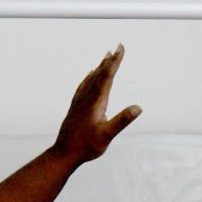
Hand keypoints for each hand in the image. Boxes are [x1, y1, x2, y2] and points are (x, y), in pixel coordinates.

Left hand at [51, 44, 141, 166]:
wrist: (64, 153)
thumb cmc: (86, 146)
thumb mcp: (107, 135)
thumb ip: (122, 120)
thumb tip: (138, 108)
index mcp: (96, 102)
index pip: (107, 77)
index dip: (115, 62)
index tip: (120, 49)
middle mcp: (87, 98)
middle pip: (100, 74)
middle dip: (110, 61)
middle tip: (117, 47)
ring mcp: (80, 102)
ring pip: (91, 79)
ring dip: (100, 67)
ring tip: (106, 57)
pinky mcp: (76, 107)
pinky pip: (84, 86)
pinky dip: (89, 77)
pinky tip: (89, 75)